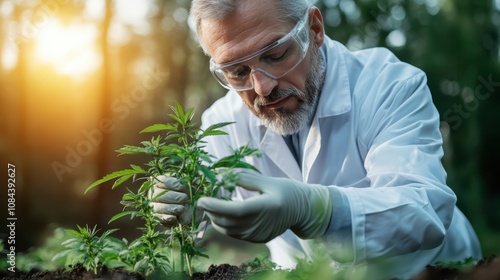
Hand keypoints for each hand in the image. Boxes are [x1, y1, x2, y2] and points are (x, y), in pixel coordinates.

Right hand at [150, 175, 198, 227]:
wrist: (195, 210)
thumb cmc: (191, 193)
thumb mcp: (192, 185)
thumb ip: (190, 180)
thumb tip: (192, 177)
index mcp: (162, 182)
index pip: (161, 180)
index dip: (171, 183)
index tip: (182, 187)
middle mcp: (155, 193)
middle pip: (157, 194)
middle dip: (172, 196)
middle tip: (184, 198)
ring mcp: (155, 206)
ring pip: (157, 207)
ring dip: (171, 208)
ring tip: (182, 208)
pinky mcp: (158, 218)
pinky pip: (159, 219)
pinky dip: (167, 218)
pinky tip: (175, 217)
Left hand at [197, 172, 332, 242]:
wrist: (303, 211)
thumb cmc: (287, 191)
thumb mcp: (268, 181)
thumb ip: (245, 178)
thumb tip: (221, 174)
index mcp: (266, 207)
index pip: (236, 210)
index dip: (216, 206)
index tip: (202, 200)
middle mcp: (262, 224)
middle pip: (229, 222)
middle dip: (211, 212)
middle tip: (202, 200)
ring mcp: (259, 234)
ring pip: (229, 230)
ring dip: (215, 219)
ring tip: (210, 206)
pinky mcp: (257, 239)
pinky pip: (235, 234)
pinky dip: (224, 225)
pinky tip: (221, 214)